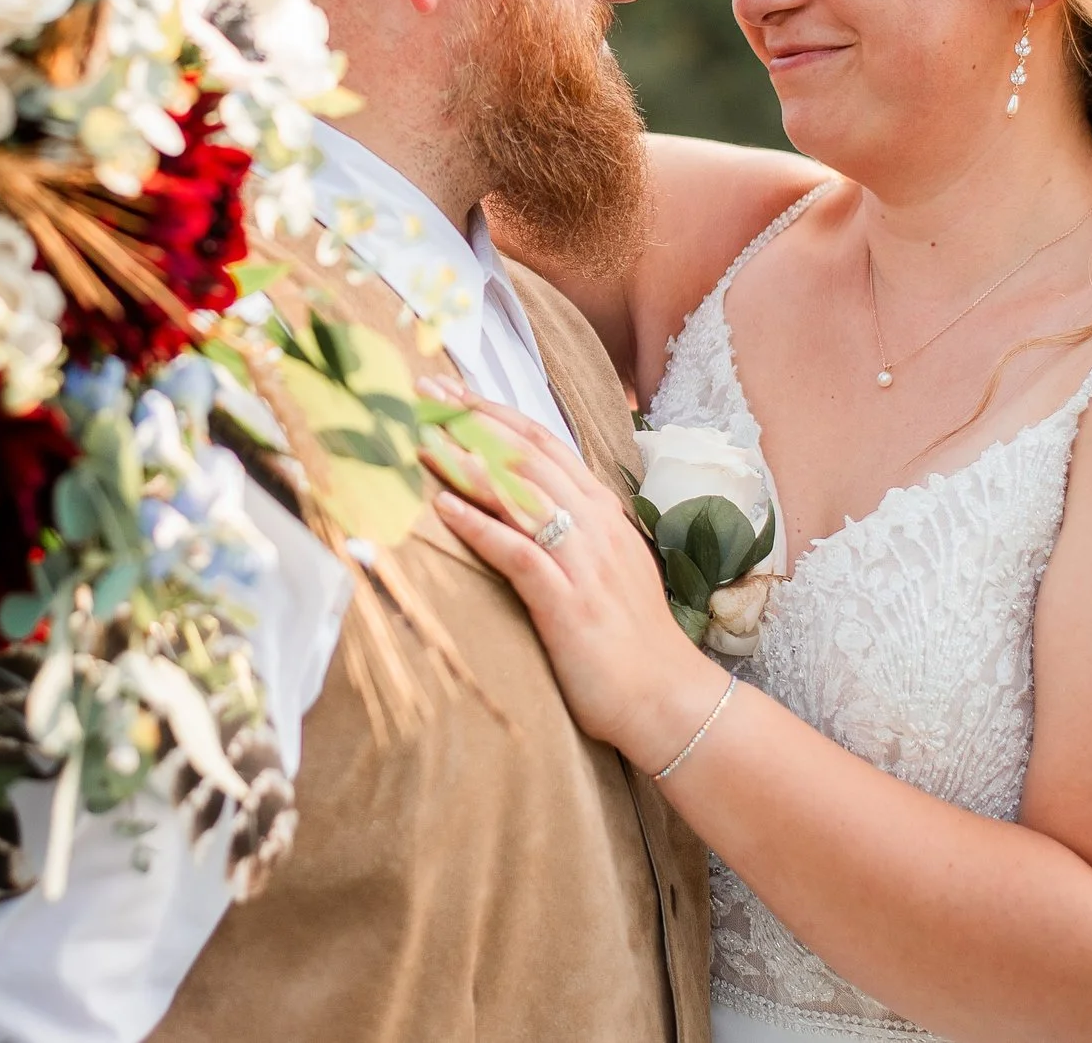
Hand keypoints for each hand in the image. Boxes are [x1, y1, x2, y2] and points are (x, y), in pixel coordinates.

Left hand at [423, 387, 728, 774]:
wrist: (669, 699)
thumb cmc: (631, 639)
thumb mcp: (609, 567)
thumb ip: (576, 530)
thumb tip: (530, 504)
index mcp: (604, 512)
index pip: (545, 444)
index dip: (497, 413)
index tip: (452, 392)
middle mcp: (596, 526)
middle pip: (527, 456)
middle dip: (473, 420)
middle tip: (425, 395)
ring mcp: (584, 562)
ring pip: (521, 494)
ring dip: (467, 463)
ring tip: (423, 438)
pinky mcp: (569, 603)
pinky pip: (519, 552)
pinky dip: (480, 526)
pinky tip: (444, 507)